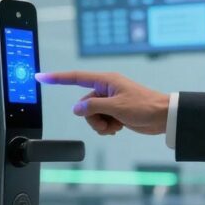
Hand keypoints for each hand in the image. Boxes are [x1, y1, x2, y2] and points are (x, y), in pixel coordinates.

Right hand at [34, 71, 168, 136]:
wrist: (163, 117)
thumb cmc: (144, 107)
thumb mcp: (116, 108)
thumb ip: (93, 107)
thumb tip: (77, 109)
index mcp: (106, 81)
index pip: (76, 78)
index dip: (57, 78)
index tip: (41, 77)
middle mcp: (106, 89)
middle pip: (84, 104)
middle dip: (92, 118)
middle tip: (108, 122)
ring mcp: (110, 101)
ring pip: (92, 115)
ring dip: (100, 124)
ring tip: (116, 126)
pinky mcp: (115, 111)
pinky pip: (101, 120)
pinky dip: (107, 126)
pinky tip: (119, 127)